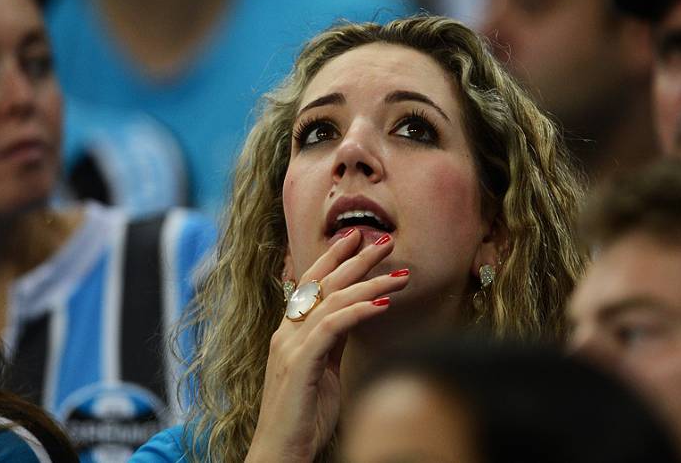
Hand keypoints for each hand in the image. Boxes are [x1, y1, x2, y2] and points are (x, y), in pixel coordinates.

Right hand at [245, 229, 409, 461]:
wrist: (280, 452)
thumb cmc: (304, 418)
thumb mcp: (323, 372)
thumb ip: (332, 343)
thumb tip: (355, 319)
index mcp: (290, 333)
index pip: (311, 284)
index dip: (333, 258)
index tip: (358, 239)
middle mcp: (286, 333)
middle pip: (322, 283)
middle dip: (355, 259)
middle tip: (384, 241)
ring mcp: (290, 346)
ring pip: (332, 301)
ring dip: (370, 283)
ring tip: (400, 275)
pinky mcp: (299, 363)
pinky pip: (332, 327)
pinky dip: (359, 311)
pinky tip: (383, 303)